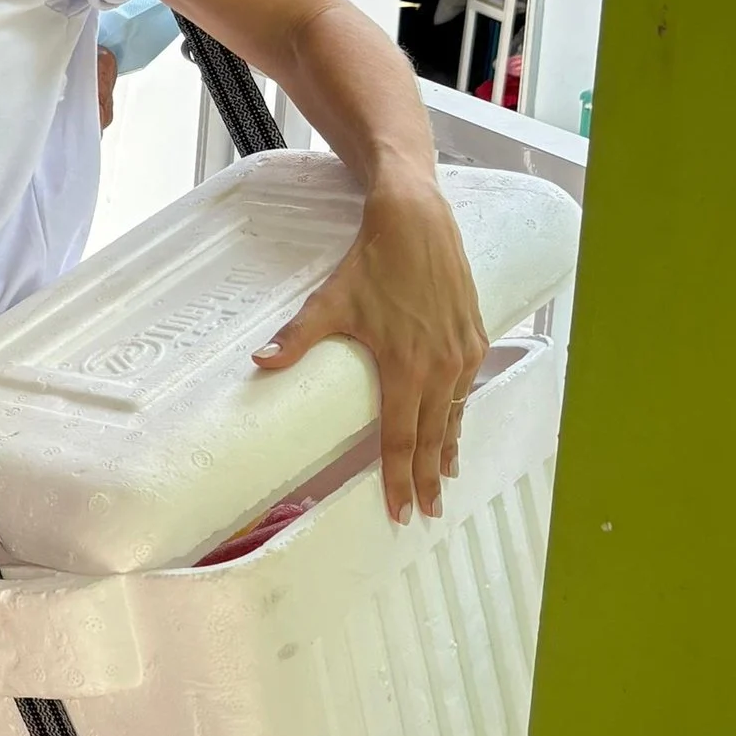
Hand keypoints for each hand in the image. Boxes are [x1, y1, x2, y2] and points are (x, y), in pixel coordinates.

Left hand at [255, 174, 486, 521]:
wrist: (417, 222)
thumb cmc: (372, 263)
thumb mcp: (329, 302)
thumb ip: (297, 338)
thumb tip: (260, 362)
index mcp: (405, 367)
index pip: (402, 438)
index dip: (401, 478)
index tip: (401, 510)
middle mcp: (440, 366)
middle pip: (434, 436)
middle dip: (430, 478)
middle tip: (428, 512)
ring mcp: (462, 352)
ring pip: (455, 414)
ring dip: (450, 448)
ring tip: (447, 479)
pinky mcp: (474, 336)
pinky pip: (469, 386)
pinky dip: (462, 412)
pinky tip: (457, 425)